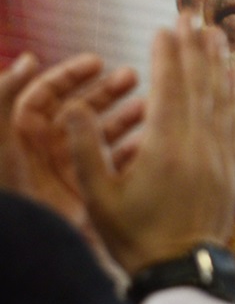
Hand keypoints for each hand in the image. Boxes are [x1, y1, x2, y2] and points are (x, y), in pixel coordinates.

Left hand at [1, 52, 139, 235]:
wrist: (26, 244)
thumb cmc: (11, 193)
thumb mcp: (0, 139)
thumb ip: (5, 95)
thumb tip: (30, 59)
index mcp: (22, 134)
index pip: (47, 93)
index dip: (72, 74)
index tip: (99, 62)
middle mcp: (45, 150)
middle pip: (78, 109)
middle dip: (105, 90)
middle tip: (134, 76)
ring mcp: (67, 171)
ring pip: (100, 135)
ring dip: (124, 117)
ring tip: (149, 106)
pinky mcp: (87, 193)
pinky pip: (113, 166)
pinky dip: (132, 152)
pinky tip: (150, 142)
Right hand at [63, 14, 234, 275]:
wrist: (182, 271)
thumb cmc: (134, 236)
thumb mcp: (98, 197)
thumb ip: (86, 150)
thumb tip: (73, 107)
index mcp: (165, 147)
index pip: (169, 87)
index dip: (167, 54)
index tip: (165, 25)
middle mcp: (199, 144)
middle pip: (199, 84)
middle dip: (194, 46)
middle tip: (193, 13)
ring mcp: (220, 155)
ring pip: (221, 98)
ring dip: (218, 62)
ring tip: (216, 32)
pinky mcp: (231, 168)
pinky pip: (234, 121)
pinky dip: (234, 94)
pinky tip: (234, 76)